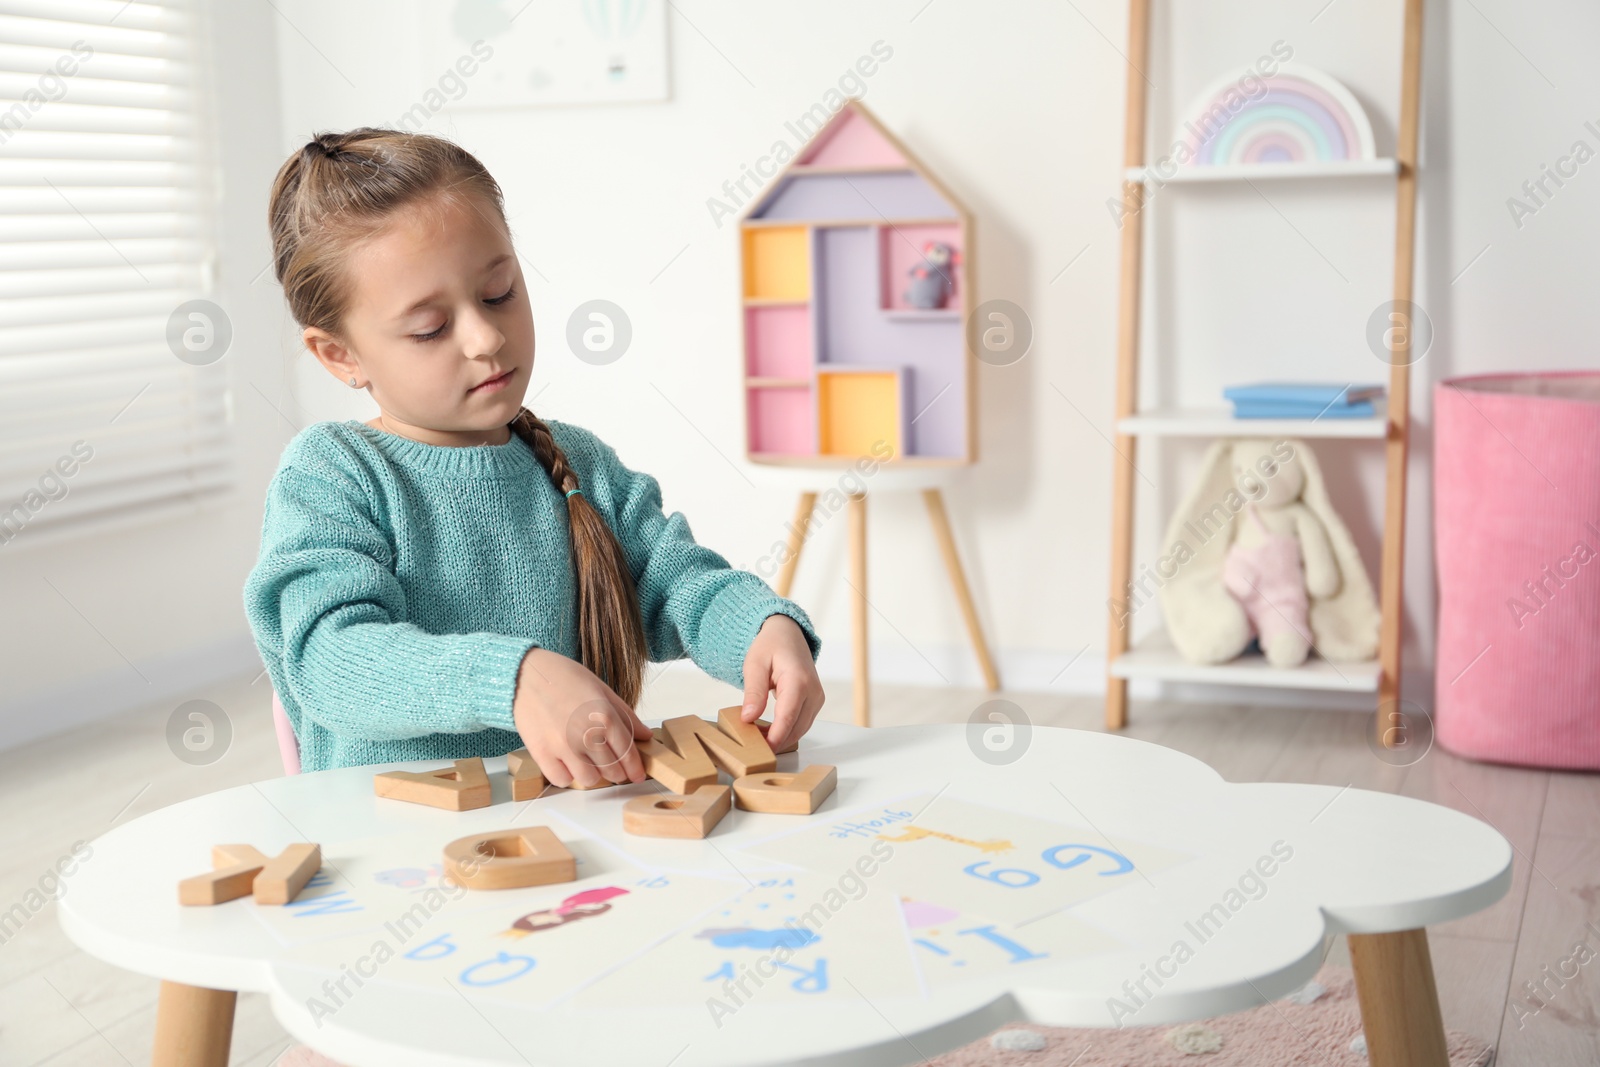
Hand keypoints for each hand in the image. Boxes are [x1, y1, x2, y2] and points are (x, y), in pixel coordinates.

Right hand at [511, 648, 651, 788]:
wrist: (525, 675)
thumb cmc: (564, 678)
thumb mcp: (602, 689)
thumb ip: (625, 715)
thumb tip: (646, 735)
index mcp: (605, 716)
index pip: (628, 753)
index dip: (635, 768)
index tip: (637, 775)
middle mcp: (586, 734)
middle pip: (612, 770)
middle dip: (616, 771)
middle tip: (612, 766)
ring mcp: (563, 746)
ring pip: (589, 780)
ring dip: (592, 774)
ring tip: (587, 761)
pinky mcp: (542, 754)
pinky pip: (562, 780)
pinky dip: (567, 775)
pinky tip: (567, 763)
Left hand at [739, 614, 823, 750]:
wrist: (788, 634)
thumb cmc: (771, 645)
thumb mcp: (754, 664)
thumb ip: (753, 692)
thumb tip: (748, 718)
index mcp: (798, 680)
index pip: (787, 717)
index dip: (774, 738)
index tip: (761, 751)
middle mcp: (813, 691)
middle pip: (796, 728)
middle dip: (775, 741)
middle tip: (751, 747)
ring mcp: (817, 698)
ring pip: (800, 729)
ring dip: (780, 737)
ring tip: (757, 738)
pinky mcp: (815, 702)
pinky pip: (802, 723)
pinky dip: (786, 731)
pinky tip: (768, 730)